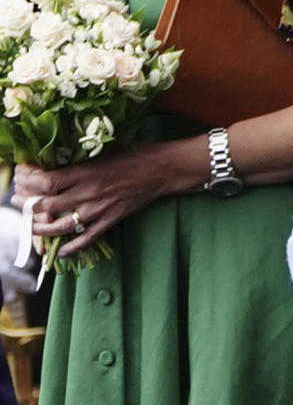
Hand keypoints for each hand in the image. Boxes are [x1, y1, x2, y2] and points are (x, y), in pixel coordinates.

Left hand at [13, 144, 172, 259]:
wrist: (161, 170)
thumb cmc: (133, 155)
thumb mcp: (101, 152)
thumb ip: (78, 162)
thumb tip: (53, 166)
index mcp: (86, 171)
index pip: (47, 182)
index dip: (29, 183)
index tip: (21, 179)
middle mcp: (89, 192)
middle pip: (48, 204)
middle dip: (28, 205)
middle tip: (18, 202)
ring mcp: (100, 209)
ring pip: (62, 225)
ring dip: (41, 229)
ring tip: (31, 225)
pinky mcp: (111, 220)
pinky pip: (87, 238)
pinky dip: (72, 247)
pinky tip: (61, 252)